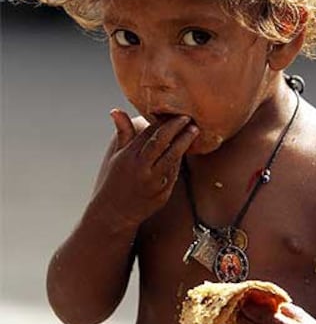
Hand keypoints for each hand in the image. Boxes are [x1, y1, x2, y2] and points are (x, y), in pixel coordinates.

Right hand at [92, 109, 198, 228]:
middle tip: (188, 117)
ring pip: (172, 158)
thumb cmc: (115, 180)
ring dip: (184, 142)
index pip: (149, 133)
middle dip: (176, 128)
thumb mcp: (117, 156)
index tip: (174, 112)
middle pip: (162, 142)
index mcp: (129, 156)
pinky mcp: (162, 194)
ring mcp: (152, 182)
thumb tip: (116, 110)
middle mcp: (141, 168)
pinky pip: (174, 173)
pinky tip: (187, 150)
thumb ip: (123, 132)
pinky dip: (180, 161)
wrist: (114, 213)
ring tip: (194, 131)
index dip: (163, 121)